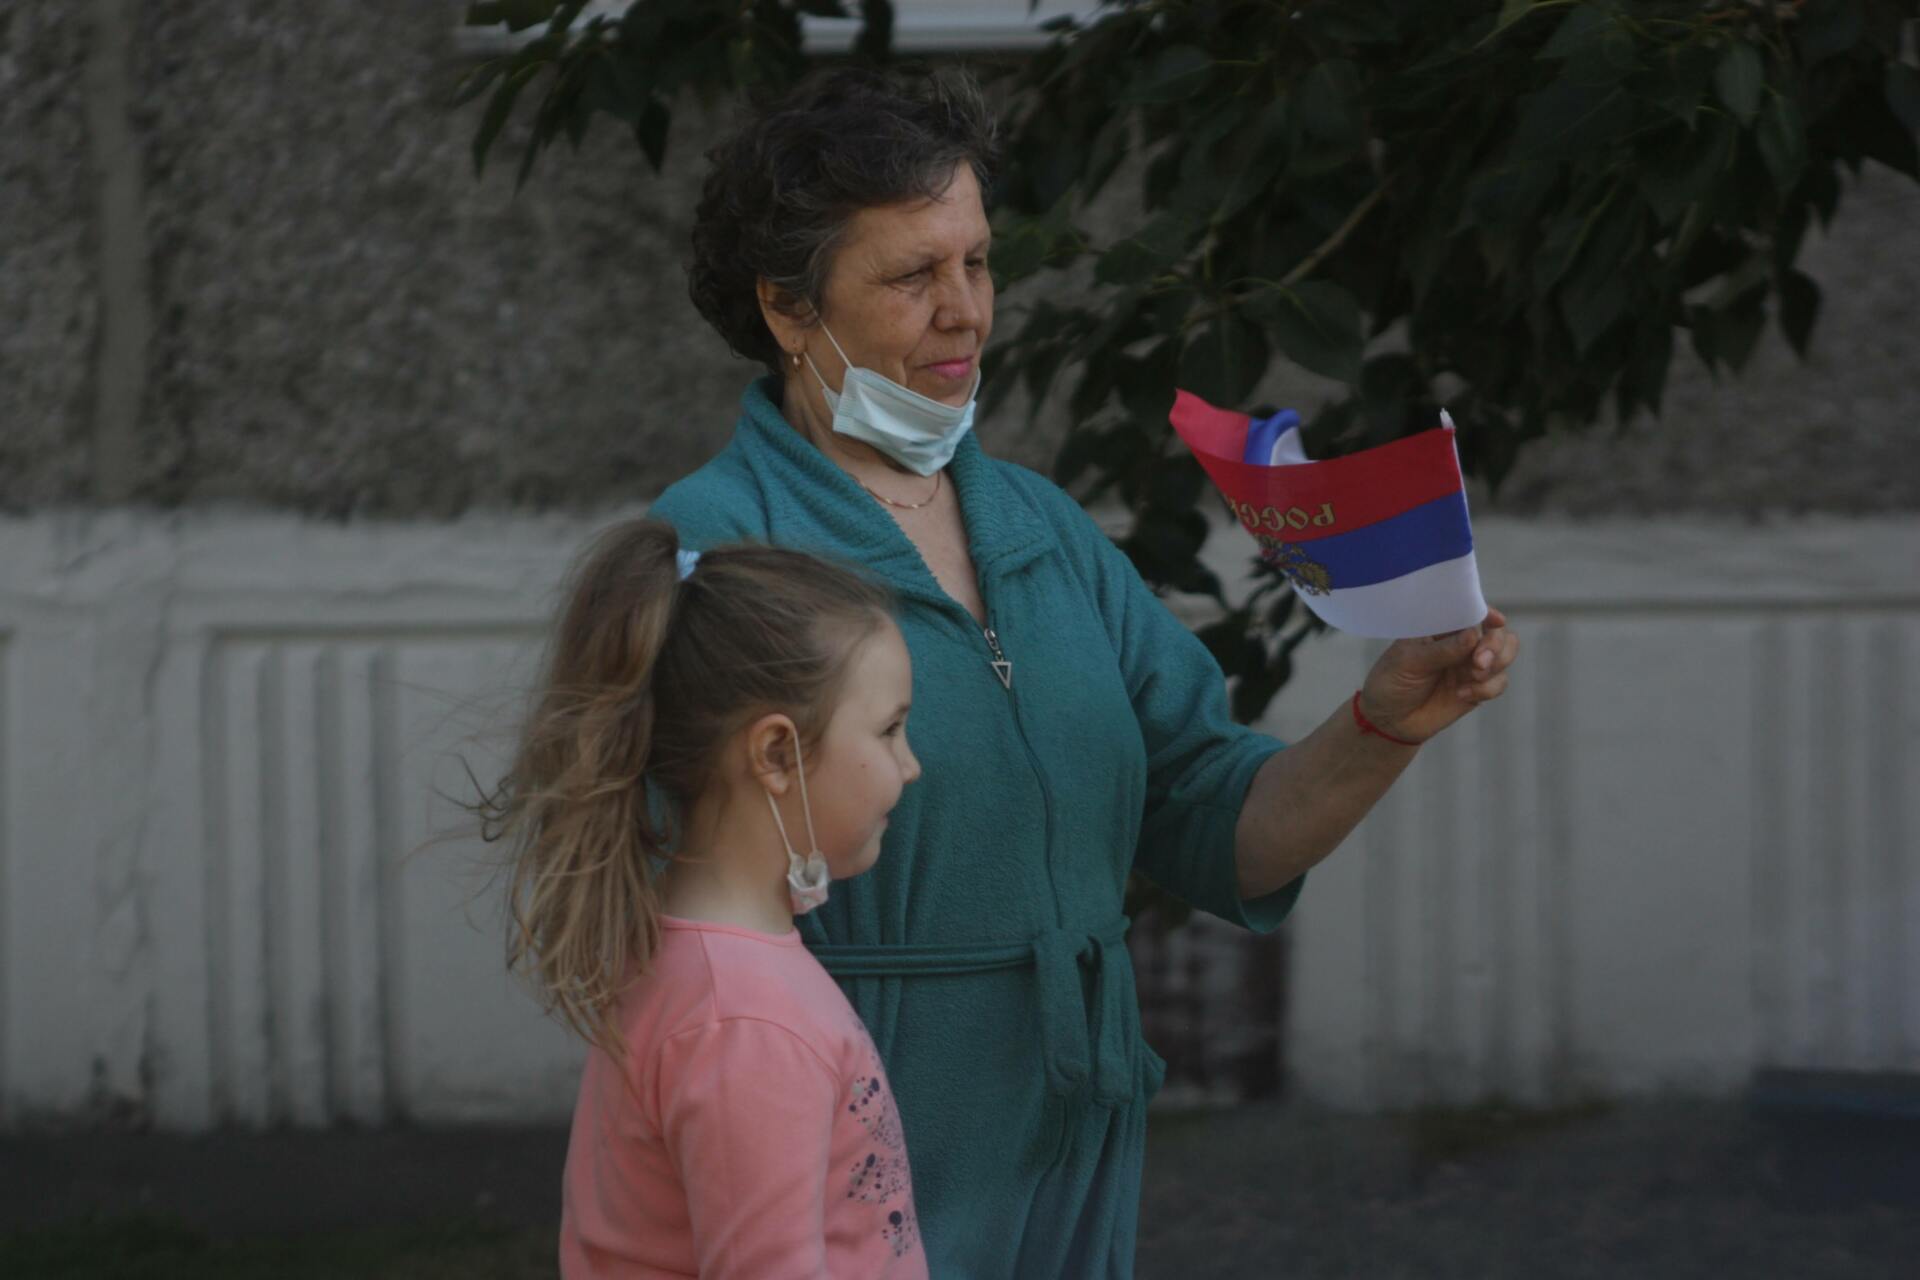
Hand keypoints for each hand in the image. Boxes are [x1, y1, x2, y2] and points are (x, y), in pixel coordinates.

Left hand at [1357, 608, 1518, 744]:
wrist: (1389, 720)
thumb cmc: (1391, 681)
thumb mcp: (1409, 661)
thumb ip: (1442, 649)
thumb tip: (1473, 634)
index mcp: (1442, 628)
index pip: (1472, 612)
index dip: (1488, 614)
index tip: (1496, 621)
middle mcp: (1461, 643)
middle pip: (1497, 633)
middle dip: (1495, 644)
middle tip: (1479, 662)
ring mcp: (1470, 665)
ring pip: (1505, 655)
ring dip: (1496, 664)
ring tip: (1474, 676)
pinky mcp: (1477, 688)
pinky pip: (1499, 682)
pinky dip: (1487, 689)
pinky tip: (1462, 695)